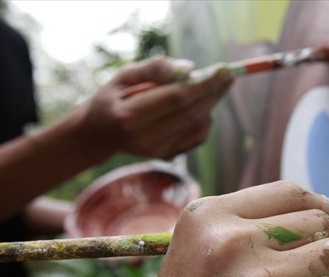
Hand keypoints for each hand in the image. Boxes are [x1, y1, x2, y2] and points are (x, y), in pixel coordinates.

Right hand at [73, 56, 232, 160]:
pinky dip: (205, 119)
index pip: (175, 99)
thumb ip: (152, 69)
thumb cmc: (112, 99)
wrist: (99, 135)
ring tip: (215, 85)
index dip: (202, 84)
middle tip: (229, 75)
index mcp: (128, 117)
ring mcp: (157, 151)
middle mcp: (144, 139)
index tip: (222, 69)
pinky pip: (197, 137)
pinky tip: (201, 105)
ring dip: (211, 104)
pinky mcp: (167, 156)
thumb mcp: (122, 77)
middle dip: (213, 93)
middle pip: (191, 114)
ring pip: (197, 126)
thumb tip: (188, 67)